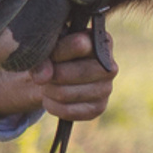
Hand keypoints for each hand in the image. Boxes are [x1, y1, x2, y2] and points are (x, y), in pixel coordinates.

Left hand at [0, 26, 116, 122]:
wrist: (56, 77)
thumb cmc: (55, 54)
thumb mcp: (48, 48)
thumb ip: (42, 56)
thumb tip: (44, 77)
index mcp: (101, 41)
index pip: (78, 44)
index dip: (56, 52)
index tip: (48, 54)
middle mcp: (110, 66)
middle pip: (69, 73)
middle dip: (50, 75)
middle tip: (44, 74)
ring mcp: (106, 89)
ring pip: (65, 94)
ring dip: (48, 90)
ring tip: (47, 85)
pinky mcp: (98, 108)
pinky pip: (68, 111)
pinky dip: (52, 106)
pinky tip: (50, 99)